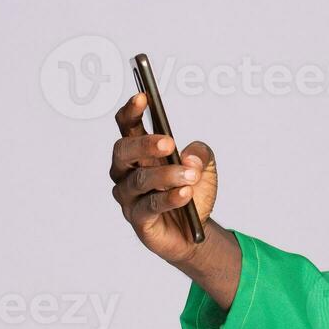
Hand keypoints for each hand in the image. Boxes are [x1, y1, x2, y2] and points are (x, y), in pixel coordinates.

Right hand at [109, 93, 218, 265]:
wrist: (195, 230)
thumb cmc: (192, 192)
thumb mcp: (205, 166)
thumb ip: (202, 153)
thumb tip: (190, 156)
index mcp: (139, 153)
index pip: (127, 127)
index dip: (131, 112)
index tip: (143, 98)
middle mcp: (127, 173)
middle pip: (123, 151)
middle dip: (144, 144)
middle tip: (168, 143)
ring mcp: (129, 198)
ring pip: (139, 181)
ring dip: (166, 176)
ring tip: (190, 175)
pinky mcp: (139, 221)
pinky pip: (149, 208)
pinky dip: (169, 199)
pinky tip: (185, 194)